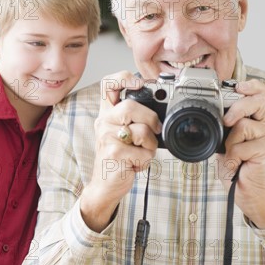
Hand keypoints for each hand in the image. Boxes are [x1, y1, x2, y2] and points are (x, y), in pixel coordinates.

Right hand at [80, 72, 161, 231]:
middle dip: (150, 119)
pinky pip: (144, 152)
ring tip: (140, 152)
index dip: (124, 78)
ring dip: (150, 145)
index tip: (140, 84)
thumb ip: (134, 120)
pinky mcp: (114, 154)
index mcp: (106, 114)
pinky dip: (146, 161)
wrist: (104, 186)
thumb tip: (161, 111)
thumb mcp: (122, 134)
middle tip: (155, 130)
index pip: (108, 85)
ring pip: (141, 131)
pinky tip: (135, 164)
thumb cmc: (118, 159)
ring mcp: (106, 138)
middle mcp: (103, 123)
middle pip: (130, 106)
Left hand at [219, 79, 264, 227]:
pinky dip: (231, 157)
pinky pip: (240, 146)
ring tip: (232, 155)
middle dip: (237, 108)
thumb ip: (226, 126)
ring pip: (243, 125)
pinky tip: (236, 165)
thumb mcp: (228, 141)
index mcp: (261, 119)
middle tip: (226, 122)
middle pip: (257, 101)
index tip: (238, 86)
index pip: (264, 94)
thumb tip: (211, 114)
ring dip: (229, 143)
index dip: (253, 86)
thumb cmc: (238, 166)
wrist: (249, 191)